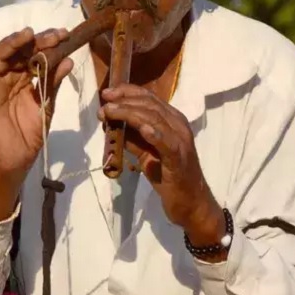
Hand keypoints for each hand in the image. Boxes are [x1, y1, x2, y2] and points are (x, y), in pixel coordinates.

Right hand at [0, 28, 73, 179]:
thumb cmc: (31, 132)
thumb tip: (69, 60)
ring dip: (10, 44)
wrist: (18, 158)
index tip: (64, 35)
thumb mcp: (47, 104)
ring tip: (25, 35)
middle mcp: (8, 75)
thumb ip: (53, 82)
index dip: (47, 42)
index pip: (33, 53)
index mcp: (24, 76)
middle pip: (17, 51)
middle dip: (34, 41)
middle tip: (53, 36)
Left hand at [98, 83, 224, 241]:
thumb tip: (110, 123)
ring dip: (130, 113)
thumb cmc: (167, 175)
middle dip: (123, 101)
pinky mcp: (180, 159)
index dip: (127, 92)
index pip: (149, 98)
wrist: (191, 202)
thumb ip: (132, 138)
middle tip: (104, 105)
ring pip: (155, 119)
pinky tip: (143, 129)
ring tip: (111, 112)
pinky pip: (168, 144)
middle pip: (150, 105)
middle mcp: (178, 125)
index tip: (107, 93)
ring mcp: (181, 141)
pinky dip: (155, 135)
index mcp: (171, 120)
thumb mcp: (145, 153)